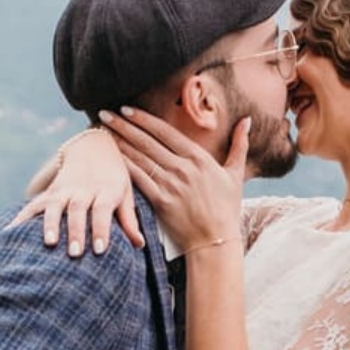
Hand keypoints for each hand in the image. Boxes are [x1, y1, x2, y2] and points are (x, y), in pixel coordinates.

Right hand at [9, 129, 144, 255]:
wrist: (94, 145)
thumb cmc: (115, 176)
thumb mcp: (126, 192)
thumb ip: (129, 219)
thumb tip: (139, 245)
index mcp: (106, 190)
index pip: (103, 211)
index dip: (101, 229)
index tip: (99, 250)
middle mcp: (84, 189)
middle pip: (78, 210)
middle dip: (75, 231)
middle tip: (74, 253)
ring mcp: (65, 189)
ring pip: (55, 205)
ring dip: (50, 224)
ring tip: (49, 243)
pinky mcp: (51, 191)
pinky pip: (35, 204)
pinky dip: (23, 217)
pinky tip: (11, 232)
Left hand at [99, 107, 247, 251]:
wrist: (216, 240)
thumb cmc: (227, 209)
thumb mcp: (236, 174)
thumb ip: (240, 145)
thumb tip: (247, 120)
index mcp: (199, 158)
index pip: (165, 132)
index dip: (144, 119)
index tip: (127, 109)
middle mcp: (183, 168)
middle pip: (147, 141)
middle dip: (123, 125)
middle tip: (104, 113)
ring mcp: (171, 184)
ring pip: (140, 157)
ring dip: (119, 142)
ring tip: (102, 130)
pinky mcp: (161, 201)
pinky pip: (138, 179)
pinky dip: (123, 165)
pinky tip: (109, 157)